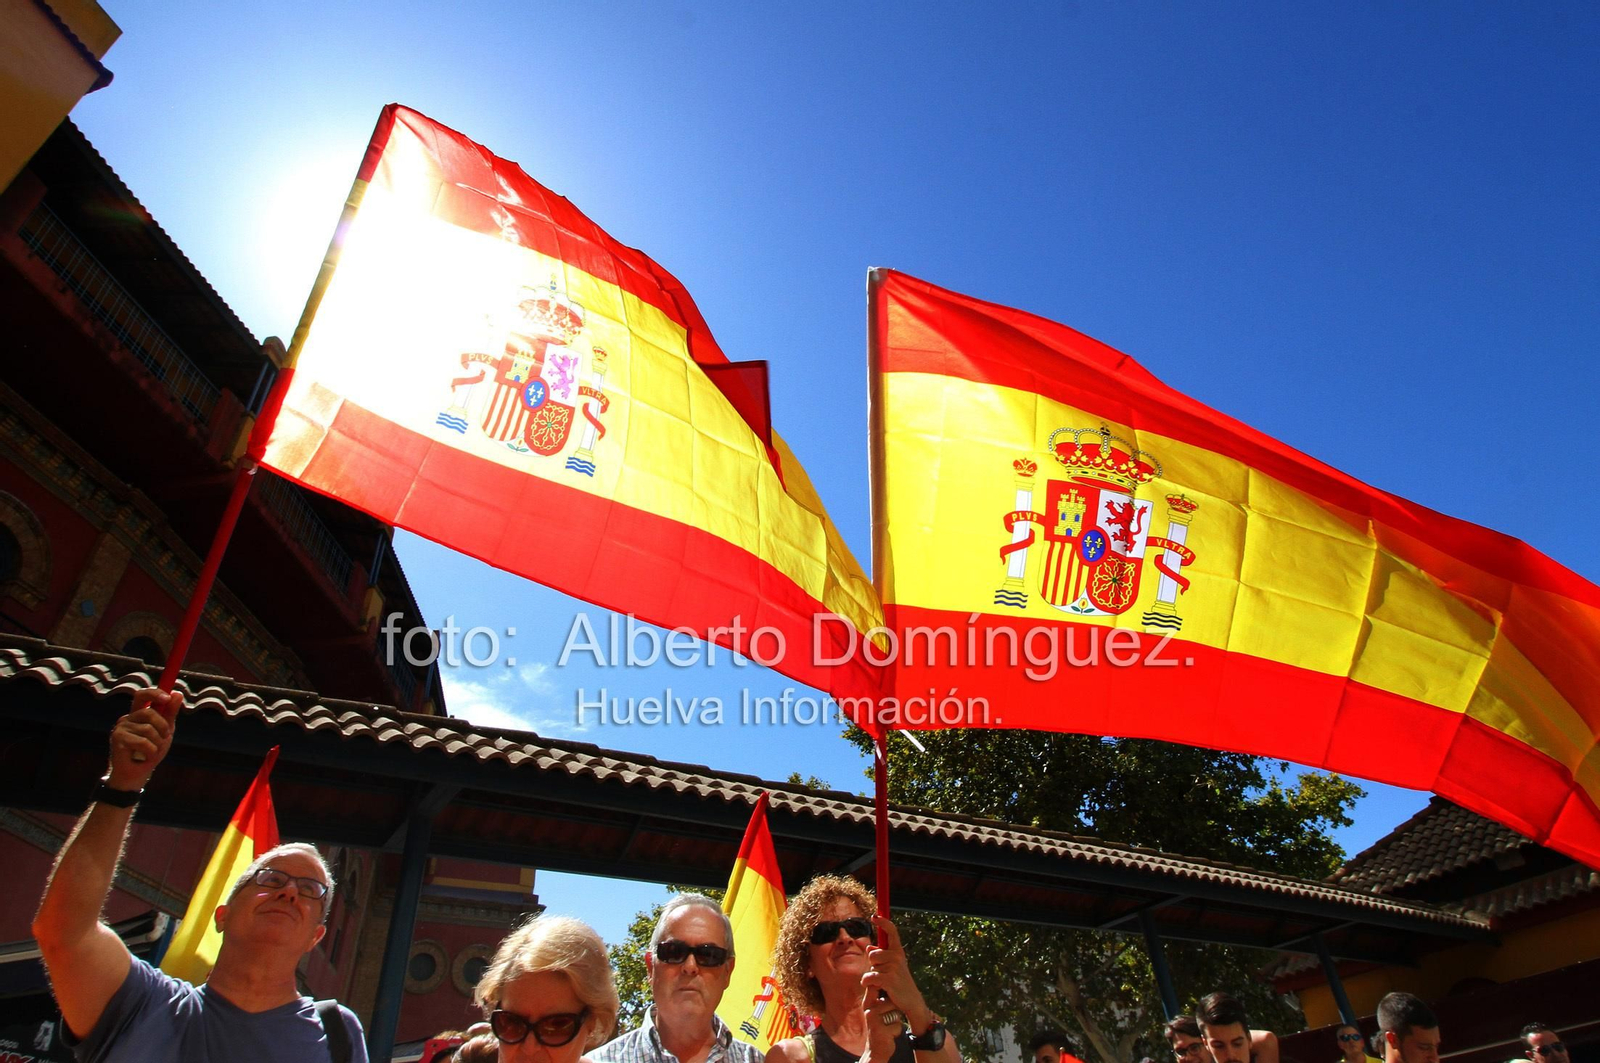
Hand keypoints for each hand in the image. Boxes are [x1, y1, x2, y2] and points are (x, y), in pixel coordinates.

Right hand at [108, 688, 181, 789]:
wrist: (137, 774)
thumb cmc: (151, 751)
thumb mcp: (165, 730)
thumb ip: (170, 712)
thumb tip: (177, 693)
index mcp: (138, 714)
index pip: (143, 695)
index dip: (154, 693)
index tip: (167, 698)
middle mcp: (127, 718)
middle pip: (149, 712)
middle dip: (163, 726)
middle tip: (166, 736)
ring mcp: (121, 728)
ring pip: (148, 729)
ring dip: (158, 743)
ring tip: (153, 750)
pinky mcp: (117, 739)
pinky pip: (142, 742)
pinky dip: (151, 751)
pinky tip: (146, 756)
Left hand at [860, 917, 933, 1035]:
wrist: (911, 1001)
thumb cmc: (899, 983)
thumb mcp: (892, 967)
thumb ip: (881, 957)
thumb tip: (870, 947)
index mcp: (898, 951)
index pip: (892, 931)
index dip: (883, 922)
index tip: (875, 916)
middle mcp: (898, 956)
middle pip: (872, 954)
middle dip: (873, 965)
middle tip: (883, 975)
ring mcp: (894, 967)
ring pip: (871, 966)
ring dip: (872, 975)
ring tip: (882, 983)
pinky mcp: (889, 979)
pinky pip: (869, 976)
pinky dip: (868, 983)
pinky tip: (877, 988)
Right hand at [862, 987, 904, 1062]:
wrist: (876, 1050)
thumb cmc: (879, 1027)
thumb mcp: (875, 1012)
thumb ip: (879, 1000)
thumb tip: (888, 982)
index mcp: (868, 1004)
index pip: (875, 988)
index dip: (884, 985)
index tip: (889, 987)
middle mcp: (869, 1011)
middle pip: (891, 1002)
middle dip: (894, 1011)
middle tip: (887, 1019)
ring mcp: (874, 1021)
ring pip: (895, 1014)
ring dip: (895, 1022)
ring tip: (888, 1027)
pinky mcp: (881, 1031)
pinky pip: (897, 1025)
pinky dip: (896, 1031)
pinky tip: (889, 1035)